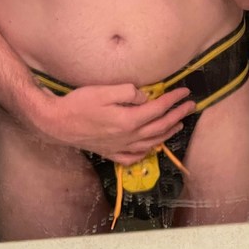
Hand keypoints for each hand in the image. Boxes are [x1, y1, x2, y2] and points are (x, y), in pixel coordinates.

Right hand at [42, 82, 195, 164]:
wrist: (56, 123)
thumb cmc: (78, 103)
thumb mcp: (104, 91)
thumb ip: (128, 92)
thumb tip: (145, 97)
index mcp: (128, 120)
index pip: (158, 109)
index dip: (173, 99)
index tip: (185, 91)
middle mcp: (127, 137)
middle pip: (159, 127)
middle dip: (178, 115)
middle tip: (191, 106)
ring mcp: (119, 147)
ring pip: (150, 143)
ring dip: (167, 133)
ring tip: (178, 124)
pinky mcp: (109, 152)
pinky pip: (134, 157)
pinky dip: (146, 152)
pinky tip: (150, 148)